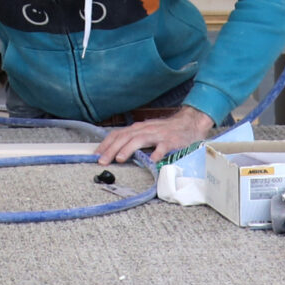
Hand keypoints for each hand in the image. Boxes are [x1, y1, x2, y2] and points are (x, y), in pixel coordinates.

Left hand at [95, 104, 213, 164]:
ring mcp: (158, 135)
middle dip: (112, 149)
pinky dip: (156, 153)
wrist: (188, 123)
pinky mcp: (171, 141)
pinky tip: (151, 161)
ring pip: (140, 139)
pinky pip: (163, 147)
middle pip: (125, 137)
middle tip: (102, 161)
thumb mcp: (146, 132)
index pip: (117, 134)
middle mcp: (145, 129)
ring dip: (128, 149)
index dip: (106, 144)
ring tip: (120, 158)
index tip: (96, 154)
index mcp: (138, 128)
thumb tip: (115, 151)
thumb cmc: (165, 131)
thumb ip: (133, 139)